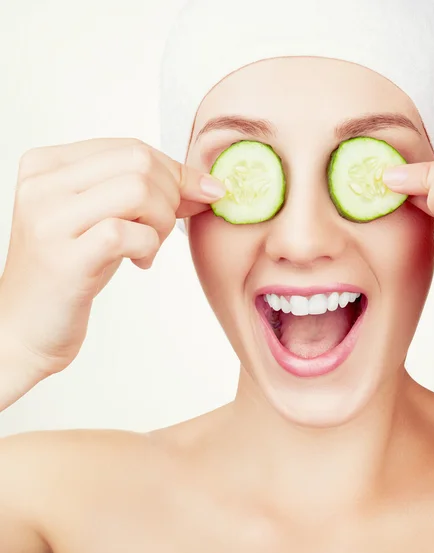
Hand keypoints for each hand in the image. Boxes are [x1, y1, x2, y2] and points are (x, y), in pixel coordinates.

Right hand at [0, 138, 223, 399]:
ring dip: (162, 223)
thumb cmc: (73, 269)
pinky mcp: (64, 258)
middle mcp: (42, 185)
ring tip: (149, 246)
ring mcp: (49, 220)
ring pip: (138, 191)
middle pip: (139, 163)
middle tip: (163, 229)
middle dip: (171, 197)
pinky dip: (150, 247)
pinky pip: (130, 233)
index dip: (176, 172)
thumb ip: (146, 193)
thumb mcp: (106, 217)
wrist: (28, 325)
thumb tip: (208, 185)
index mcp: (48, 164)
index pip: (131, 148)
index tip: (197, 196)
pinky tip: (139, 263)